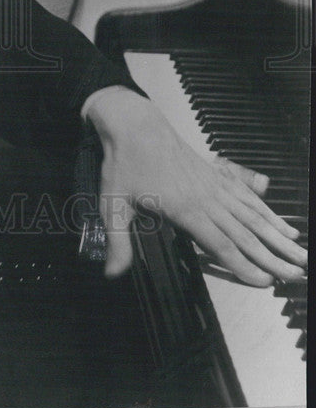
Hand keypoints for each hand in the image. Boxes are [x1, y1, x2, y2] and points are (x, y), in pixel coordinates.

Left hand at [86, 87, 307, 285]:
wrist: (134, 123)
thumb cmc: (123, 163)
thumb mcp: (112, 204)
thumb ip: (118, 242)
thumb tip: (111, 274)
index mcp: (185, 208)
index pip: (221, 244)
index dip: (243, 266)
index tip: (265, 283)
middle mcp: (206, 198)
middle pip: (245, 233)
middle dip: (272, 256)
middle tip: (298, 274)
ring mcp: (214, 185)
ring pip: (253, 214)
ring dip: (277, 235)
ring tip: (300, 253)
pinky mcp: (216, 174)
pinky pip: (247, 196)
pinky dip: (267, 211)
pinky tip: (282, 224)